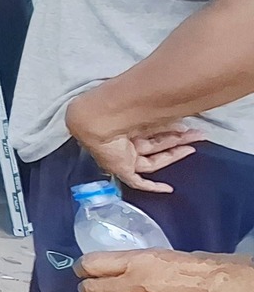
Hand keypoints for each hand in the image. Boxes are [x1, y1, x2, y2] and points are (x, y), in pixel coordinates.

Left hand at [66, 93, 202, 193]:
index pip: (152, 130)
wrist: (96, 119)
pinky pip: (137, 182)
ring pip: (154, 159)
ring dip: (174, 154)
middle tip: (196, 135)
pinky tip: (167, 189)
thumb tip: (182, 101)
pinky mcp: (121, 169)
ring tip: (192, 146)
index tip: (184, 126)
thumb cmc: (114, 107)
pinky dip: (153, 187)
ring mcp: (122, 156)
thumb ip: (160, 109)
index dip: (170, 129)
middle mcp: (123, 141)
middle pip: (156, 144)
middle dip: (178, 140)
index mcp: (124, 125)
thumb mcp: (143, 108)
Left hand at [77, 249, 253, 291]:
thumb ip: (151, 261)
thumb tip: (136, 265)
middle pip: (92, 290)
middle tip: (91, 286)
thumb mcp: (179, 255)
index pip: (93, 265)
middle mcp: (138, 287)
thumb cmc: (219, 270)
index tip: (83, 268)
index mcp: (142, 262)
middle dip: (88, 288)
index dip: (83, 267)